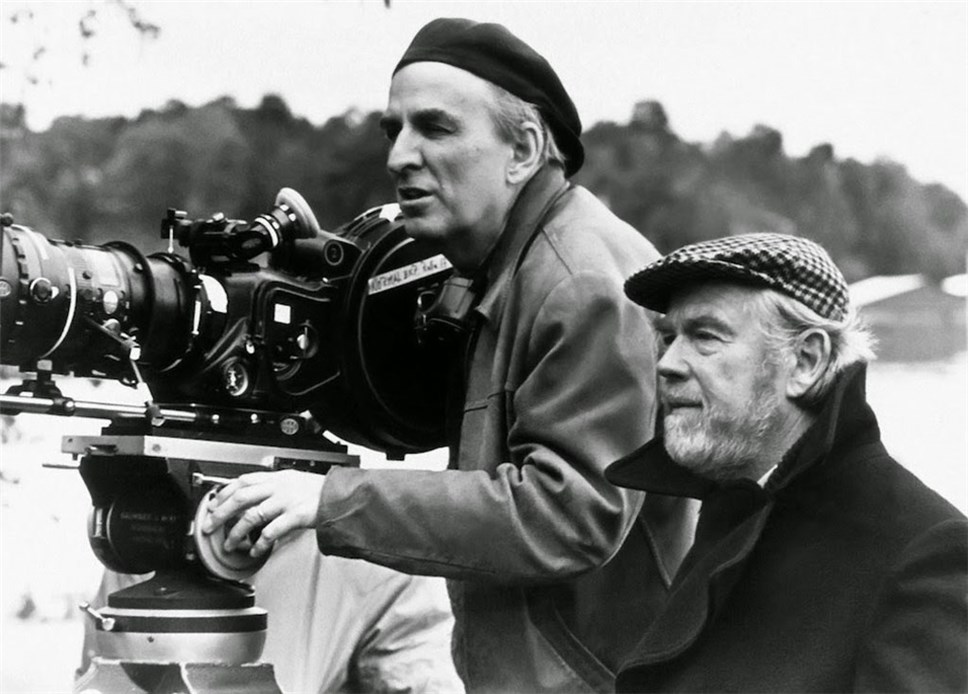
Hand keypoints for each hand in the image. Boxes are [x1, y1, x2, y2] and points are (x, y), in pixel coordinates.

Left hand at [201, 470, 325, 557]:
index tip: (212, 504)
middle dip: (221, 513)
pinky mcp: (295, 516)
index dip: (224, 493)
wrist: (341, 496)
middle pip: (241, 497)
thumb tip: (252, 497)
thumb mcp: (293, 482)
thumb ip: (273, 488)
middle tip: (209, 525)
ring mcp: (286, 501)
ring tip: (229, 544)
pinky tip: (255, 551)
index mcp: (277, 478)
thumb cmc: (319, 492)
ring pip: (252, 515)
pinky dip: (260, 543)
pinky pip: (271, 531)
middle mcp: (279, 487)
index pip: (243, 481)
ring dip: (236, 532)